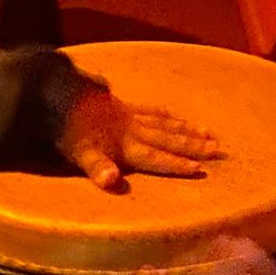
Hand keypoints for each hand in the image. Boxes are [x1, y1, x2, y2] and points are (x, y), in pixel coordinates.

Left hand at [58, 85, 221, 190]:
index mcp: (125, 145)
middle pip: (168, 139)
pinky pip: (153, 111)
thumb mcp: (78, 153)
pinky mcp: (124, 106)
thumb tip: (112, 181)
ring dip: (188, 130)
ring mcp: (131, 116)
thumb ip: (97, 167)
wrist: (56, 94)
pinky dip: (168, 115)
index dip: (176, 164)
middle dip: (194, 146)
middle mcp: (133, 130)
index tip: (199, 169)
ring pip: (166, 124)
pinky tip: (178, 116)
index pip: (156, 158)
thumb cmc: (68, 131)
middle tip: (218, 150)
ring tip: (210, 134)